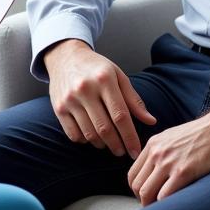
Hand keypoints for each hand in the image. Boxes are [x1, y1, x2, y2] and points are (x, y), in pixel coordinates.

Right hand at [45, 39, 155, 157]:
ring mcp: (69, 99)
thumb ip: (133, 99)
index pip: (121, 115)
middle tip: (123, 152)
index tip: (136, 151)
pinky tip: (92, 137)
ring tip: (109, 144)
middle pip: (105, 128)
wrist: (65, 57)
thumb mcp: (118, 76)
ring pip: (89, 134)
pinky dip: (85, 140)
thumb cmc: (96, 68)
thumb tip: (151, 121)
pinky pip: (73, 134)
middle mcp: (85, 89)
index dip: (130, 137)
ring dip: (102, 145)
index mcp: (104, 79)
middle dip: (117, 145)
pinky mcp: (58, 107)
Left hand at [128, 100, 209, 204]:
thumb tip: (155, 171)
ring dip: (151, 207)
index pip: (133, 174)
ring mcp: (168, 162)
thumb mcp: (174, 137)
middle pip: (137, 186)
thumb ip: (161, 152)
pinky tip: (174, 208)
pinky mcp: (184, 172)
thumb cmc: (203, 134)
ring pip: (146, 193)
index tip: (147, 198)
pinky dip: (166, 206)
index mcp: (152, 145)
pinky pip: (165, 196)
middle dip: (142, 201)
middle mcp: (156, 153)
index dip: (137, 190)